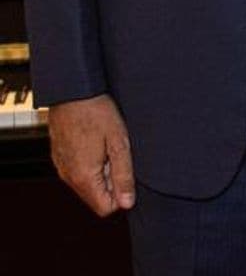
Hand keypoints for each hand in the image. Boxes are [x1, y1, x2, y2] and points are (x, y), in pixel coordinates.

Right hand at [48, 95, 136, 215]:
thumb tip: (128, 203)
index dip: (121, 195)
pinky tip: (97, 143)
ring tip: (108, 147)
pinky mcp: (61, 158)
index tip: (128, 173)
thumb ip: (123, 175)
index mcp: (83, 177)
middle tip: (118, 155)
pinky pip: (78, 172)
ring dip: (102, 172)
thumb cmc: (97, 113)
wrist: (72, 93)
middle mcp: (69, 176)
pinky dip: (91, 164)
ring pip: (87, 185)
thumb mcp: (119, 143)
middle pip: (96, 197)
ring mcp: (63, 167)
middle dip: (112, 183)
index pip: (105, 208)